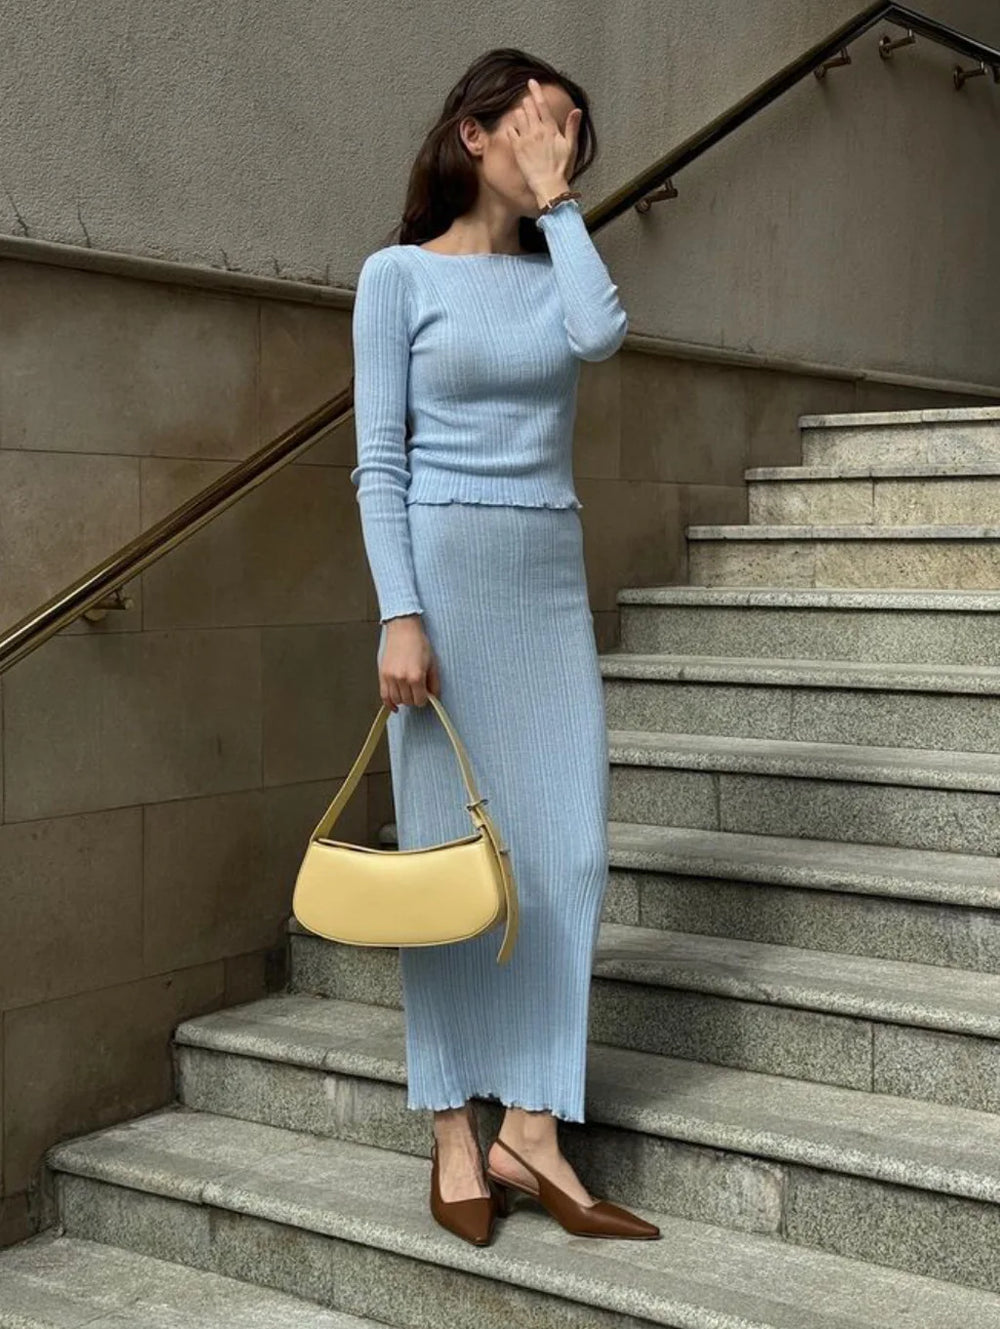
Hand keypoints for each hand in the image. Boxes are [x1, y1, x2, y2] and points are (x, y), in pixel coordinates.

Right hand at [379, 616, 440, 710]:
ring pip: (396, 700)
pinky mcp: (382, 675)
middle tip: (417, 691)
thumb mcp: (432, 663)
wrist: (403, 630)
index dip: (424, 699)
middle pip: (408, 701)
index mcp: (416, 676)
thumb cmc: (419, 644)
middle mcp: (402, 679)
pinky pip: (384, 696)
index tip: (425, 695)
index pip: (420, 700)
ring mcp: (390, 677)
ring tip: (408, 691)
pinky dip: (389, 703)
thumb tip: (433, 697)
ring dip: (404, 699)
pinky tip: (394, 706)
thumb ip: (434, 683)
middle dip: (414, 699)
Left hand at [506, 76, 581, 207]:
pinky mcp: (517, 148)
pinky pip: (511, 130)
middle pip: (528, 107)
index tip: (531, 82)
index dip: (536, 91)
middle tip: (528, 101)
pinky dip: (512, 127)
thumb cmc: (561, 168)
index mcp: (550, 129)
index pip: (542, 104)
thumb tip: (577, 110)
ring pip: (519, 116)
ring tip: (523, 116)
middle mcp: (537, 131)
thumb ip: (572, 127)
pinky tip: (515, 129)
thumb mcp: (571, 146)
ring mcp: (526, 139)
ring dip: (520, 113)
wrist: (549, 185)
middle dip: (527, 102)